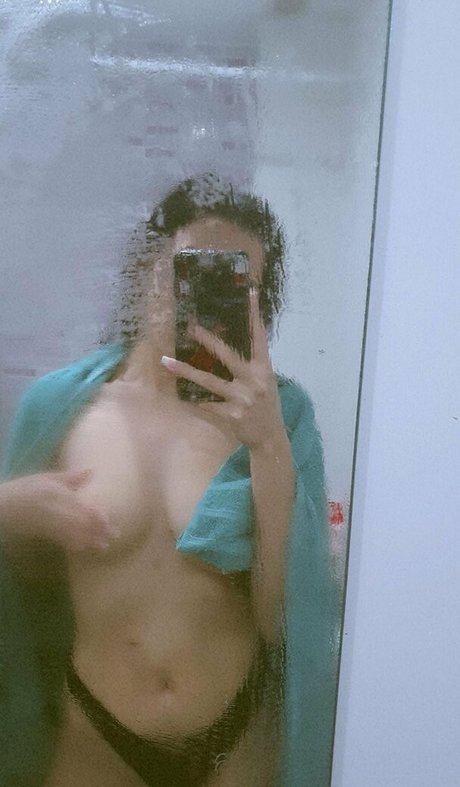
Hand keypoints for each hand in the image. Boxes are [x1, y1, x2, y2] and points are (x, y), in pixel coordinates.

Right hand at [0, 469, 114, 551]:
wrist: (2, 506)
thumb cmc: (26, 488)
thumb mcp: (47, 478)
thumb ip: (71, 478)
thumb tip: (92, 471)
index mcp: (57, 495)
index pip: (81, 507)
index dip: (96, 516)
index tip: (108, 521)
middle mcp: (55, 511)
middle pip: (81, 523)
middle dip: (98, 530)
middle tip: (114, 535)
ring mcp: (49, 524)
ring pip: (73, 534)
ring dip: (90, 540)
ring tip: (105, 545)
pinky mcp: (44, 534)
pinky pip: (62, 541)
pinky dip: (75, 544)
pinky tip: (85, 547)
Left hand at [161, 288, 284, 448]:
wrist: (270, 437)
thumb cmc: (266, 403)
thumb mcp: (265, 379)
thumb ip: (252, 361)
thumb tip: (236, 337)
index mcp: (264, 368)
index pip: (258, 337)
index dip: (252, 315)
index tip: (247, 294)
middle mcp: (255, 380)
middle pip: (228, 355)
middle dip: (208, 340)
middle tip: (190, 326)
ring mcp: (243, 398)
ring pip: (209, 380)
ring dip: (186, 370)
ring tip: (166, 361)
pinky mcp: (232, 415)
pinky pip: (207, 405)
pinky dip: (192, 400)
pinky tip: (176, 395)